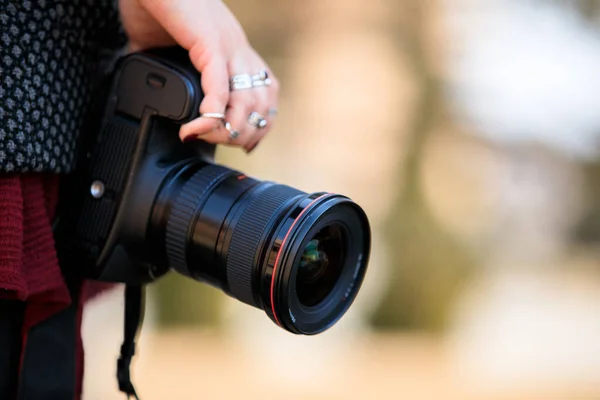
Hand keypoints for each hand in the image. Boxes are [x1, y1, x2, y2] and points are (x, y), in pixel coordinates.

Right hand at [119, 0, 278, 151]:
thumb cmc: (154, 5)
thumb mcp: (167, 47)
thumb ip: (164, 68)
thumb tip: (145, 85)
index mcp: (235, 51)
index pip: (267, 94)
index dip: (261, 123)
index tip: (244, 144)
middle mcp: (238, 50)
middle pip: (262, 104)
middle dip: (244, 133)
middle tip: (218, 143)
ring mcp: (228, 45)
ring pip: (246, 101)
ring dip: (227, 129)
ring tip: (202, 136)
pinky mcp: (209, 42)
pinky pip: (219, 86)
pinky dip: (210, 113)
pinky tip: (195, 126)